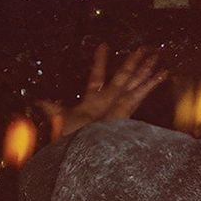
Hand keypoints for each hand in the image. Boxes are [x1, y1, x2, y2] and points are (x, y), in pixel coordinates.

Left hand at [44, 45, 166, 138]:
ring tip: (157, 55)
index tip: (103, 45)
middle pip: (122, 77)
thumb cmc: (67, 139)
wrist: (79, 155)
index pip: (96, 77)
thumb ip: (51, 108)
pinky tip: (164, 73)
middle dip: (132, 62)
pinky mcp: (126, 111)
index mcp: (90, 103)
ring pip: (134, 82)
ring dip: (146, 69)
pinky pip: (140, 94)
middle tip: (143, 47)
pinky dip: (152, 83)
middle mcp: (107, 103)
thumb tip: (36, 101)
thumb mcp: (58, 118)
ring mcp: (117, 106)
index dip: (99, 61)